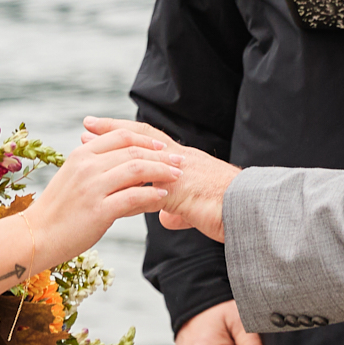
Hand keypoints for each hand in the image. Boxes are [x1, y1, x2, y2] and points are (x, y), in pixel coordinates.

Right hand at [23, 125, 179, 268]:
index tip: (163, 146)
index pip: (120, 136)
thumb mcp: (74, 178)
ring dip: (162, 172)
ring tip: (176, 177)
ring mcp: (92, 188)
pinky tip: (162, 197)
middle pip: (133, 151)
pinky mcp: (98, 210)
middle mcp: (87, 166)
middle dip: (161, 155)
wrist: (36, 236)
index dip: (145, 140)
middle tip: (179, 161)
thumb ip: (97, 166)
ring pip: (137, 170)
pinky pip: (134, 196)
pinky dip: (152, 194)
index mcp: (81, 154)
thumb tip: (127, 161)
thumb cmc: (58, 210)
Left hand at [81, 117, 237, 241]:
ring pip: (143, 156)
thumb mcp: (199, 209)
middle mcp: (184, 161)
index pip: (151, 141)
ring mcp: (184, 174)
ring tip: (87, 145)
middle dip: (113, 132)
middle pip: (143, 139)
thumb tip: (165, 217)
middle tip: (85, 126)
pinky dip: (129, 186)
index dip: (126, 133)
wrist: (258, 214)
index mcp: (186, 163)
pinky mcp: (185, 192)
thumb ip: (179, 209)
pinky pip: (151, 187)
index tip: (101, 127)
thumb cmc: (232, 212)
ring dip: (113, 151)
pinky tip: (107, 182)